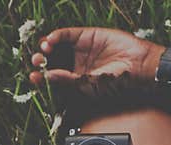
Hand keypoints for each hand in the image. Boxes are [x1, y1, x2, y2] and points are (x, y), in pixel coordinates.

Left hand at [28, 26, 164, 86]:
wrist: (136, 66)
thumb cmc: (117, 82)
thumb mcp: (89, 85)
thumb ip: (68, 80)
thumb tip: (48, 76)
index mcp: (74, 80)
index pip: (53, 78)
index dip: (41, 77)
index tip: (34, 76)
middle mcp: (74, 64)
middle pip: (51, 60)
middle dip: (41, 61)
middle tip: (37, 61)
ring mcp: (79, 49)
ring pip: (56, 46)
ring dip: (46, 47)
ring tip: (44, 50)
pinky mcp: (85, 35)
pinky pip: (66, 35)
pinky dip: (56, 36)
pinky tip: (51, 40)